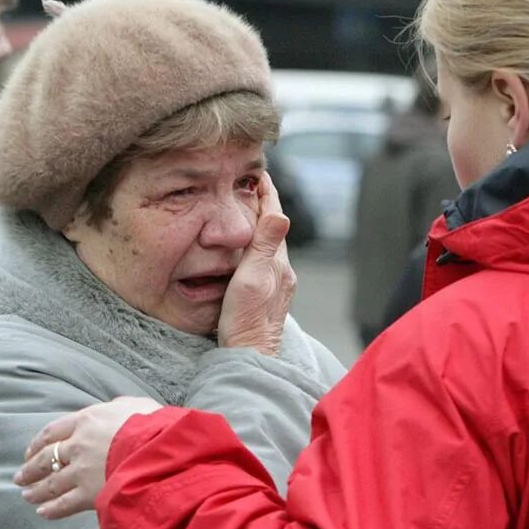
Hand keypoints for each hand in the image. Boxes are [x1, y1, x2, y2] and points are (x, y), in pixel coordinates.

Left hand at [15, 396, 161, 518]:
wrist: (160, 451)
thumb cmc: (154, 425)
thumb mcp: (137, 405)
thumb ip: (121, 406)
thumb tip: (117, 407)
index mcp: (88, 421)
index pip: (53, 431)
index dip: (38, 442)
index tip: (30, 451)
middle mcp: (78, 445)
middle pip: (46, 458)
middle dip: (31, 469)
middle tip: (20, 476)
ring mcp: (81, 471)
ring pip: (51, 482)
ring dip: (37, 490)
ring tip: (26, 495)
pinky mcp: (89, 494)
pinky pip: (64, 504)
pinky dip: (52, 509)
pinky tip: (42, 512)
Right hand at [218, 172, 295, 354]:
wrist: (250, 356)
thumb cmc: (246, 321)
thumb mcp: (252, 279)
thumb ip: (265, 247)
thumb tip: (281, 213)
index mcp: (278, 262)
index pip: (275, 217)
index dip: (267, 194)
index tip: (260, 172)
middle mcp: (282, 271)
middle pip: (274, 228)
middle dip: (264, 204)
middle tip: (252, 184)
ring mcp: (277, 284)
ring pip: (270, 244)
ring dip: (260, 224)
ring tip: (248, 208)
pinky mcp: (269, 295)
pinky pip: (264, 259)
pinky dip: (257, 244)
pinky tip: (248, 248)